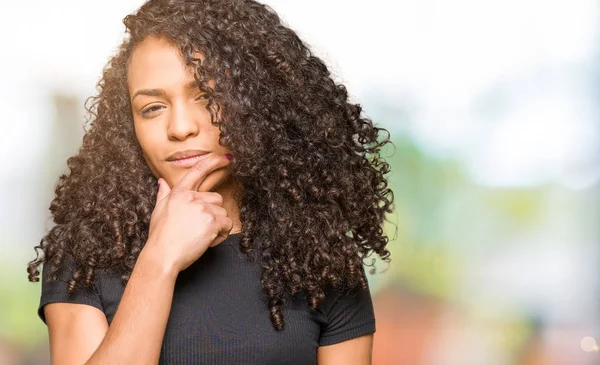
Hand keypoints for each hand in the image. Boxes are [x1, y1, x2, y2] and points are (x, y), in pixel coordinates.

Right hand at [144, 153, 232, 272]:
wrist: (162, 255)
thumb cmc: (160, 236)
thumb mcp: (159, 211)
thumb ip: (163, 194)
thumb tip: (162, 182)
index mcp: (179, 192)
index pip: (198, 170)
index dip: (213, 161)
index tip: (225, 158)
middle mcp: (192, 197)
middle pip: (216, 198)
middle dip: (212, 213)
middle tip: (198, 228)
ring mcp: (203, 208)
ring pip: (223, 212)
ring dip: (217, 225)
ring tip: (200, 236)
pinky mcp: (212, 221)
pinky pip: (227, 224)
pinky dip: (221, 234)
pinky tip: (207, 241)